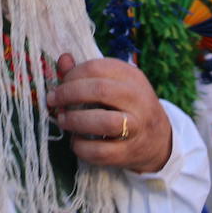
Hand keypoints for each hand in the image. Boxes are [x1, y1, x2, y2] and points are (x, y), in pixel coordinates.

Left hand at [46, 54, 172, 173]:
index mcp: (131, 77)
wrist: (159, 140)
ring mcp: (136, 127)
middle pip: (100, 90)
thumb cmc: (127, 106)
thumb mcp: (114, 84)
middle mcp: (137, 99)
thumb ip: (87, 73)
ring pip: (105, 122)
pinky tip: (75, 142)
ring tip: (62, 120)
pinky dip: (82, 147)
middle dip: (68, 94)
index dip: (71, 75)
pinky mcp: (129, 152)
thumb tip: (63, 60)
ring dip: (75, 120)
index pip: (97, 68)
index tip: (59, 84)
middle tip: (52, 100)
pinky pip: (101, 151)